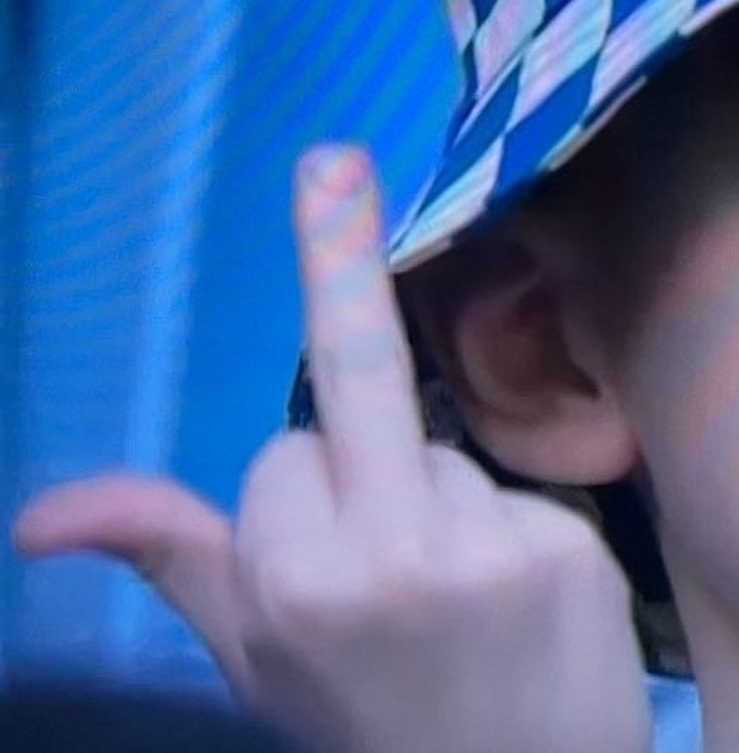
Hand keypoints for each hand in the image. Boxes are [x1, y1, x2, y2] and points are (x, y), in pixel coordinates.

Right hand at [14, 147, 652, 752]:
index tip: (321, 566)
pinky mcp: (568, 542)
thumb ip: (171, 558)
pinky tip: (516, 606)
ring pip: (439, 451)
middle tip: (328, 158)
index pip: (280, 454)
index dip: (298, 498)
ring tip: (458, 606)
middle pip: (354, 377)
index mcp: (286, 590)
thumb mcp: (254, 657)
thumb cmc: (372, 720)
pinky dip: (508, 528)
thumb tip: (36, 514)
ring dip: (440, 503)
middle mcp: (381, 560)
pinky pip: (512, 487)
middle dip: (335, 261)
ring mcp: (484, 548)